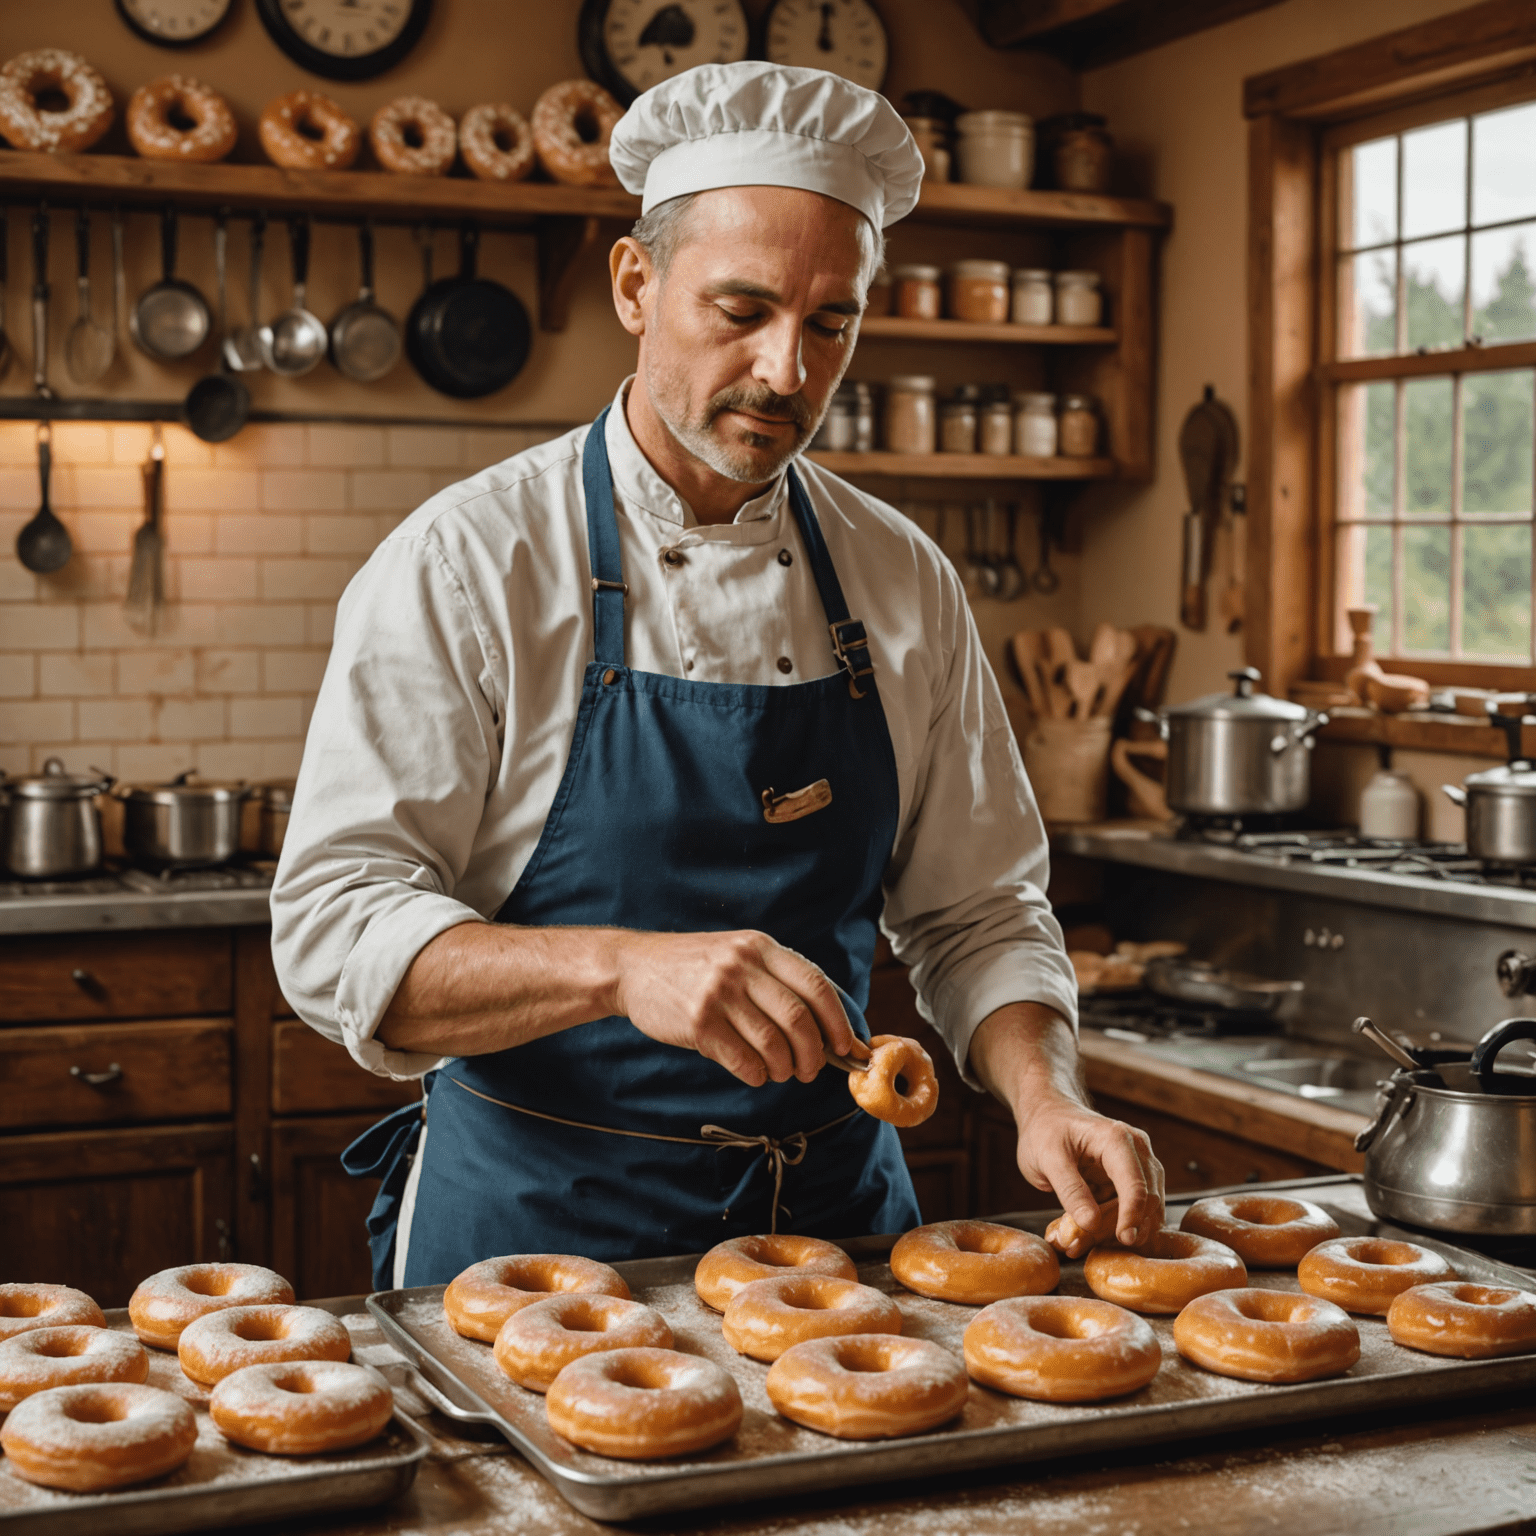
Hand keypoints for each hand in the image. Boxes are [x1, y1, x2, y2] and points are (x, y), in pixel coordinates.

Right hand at [612, 929, 854, 1086]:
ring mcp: (718, 994)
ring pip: (773, 1044)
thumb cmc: (694, 967)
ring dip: (784, 1068)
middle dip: (813, 1054)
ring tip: (780, 1072)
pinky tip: (754, 1073)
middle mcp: (741, 966)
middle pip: (798, 1019)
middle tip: (810, 1070)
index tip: (844, 1044)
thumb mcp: (737, 954)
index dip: (837, 1021)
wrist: (634, 967)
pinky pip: (742, 1060)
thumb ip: (775, 980)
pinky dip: (757, 1075)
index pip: (816, 985)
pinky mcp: (698, 1022)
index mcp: (760, 947)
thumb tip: (824, 1027)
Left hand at [1015, 1093, 1163, 1250]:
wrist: (1047, 1115)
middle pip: (1145, 1201)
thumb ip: (1070, 1189)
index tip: (1123, 1240)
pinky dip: (1112, 1228)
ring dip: (1114, 1233)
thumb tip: (1091, 1223)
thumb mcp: (1048, 1158)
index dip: (1132, 1216)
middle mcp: (1137, 1151)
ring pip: (1144, 1211)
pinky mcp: (1131, 1183)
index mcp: (1118, 1140)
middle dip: (1118, 1229)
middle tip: (1077, 1247)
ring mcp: (1138, 1167)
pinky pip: (1133, 1212)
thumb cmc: (1046, 1130)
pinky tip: (1086, 1237)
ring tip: (1076, 1244)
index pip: (1136, 1184)